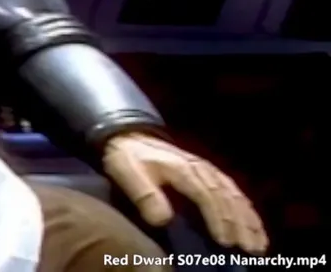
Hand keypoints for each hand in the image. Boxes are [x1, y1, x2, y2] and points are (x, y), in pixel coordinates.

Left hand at [102, 132, 267, 253]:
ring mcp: (207, 170)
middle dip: (240, 225)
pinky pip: (234, 190)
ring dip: (249, 219)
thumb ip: (145, 196)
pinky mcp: (210, 173)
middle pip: (226, 198)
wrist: (130, 138)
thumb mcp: (128, 174)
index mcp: (182, 169)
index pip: (206, 196)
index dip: (217, 219)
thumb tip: (163, 221)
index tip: (225, 242)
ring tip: (259, 243)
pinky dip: (247, 208)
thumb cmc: (129, 160)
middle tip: (250, 249)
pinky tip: (255, 225)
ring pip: (235, 195)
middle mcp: (200, 168)